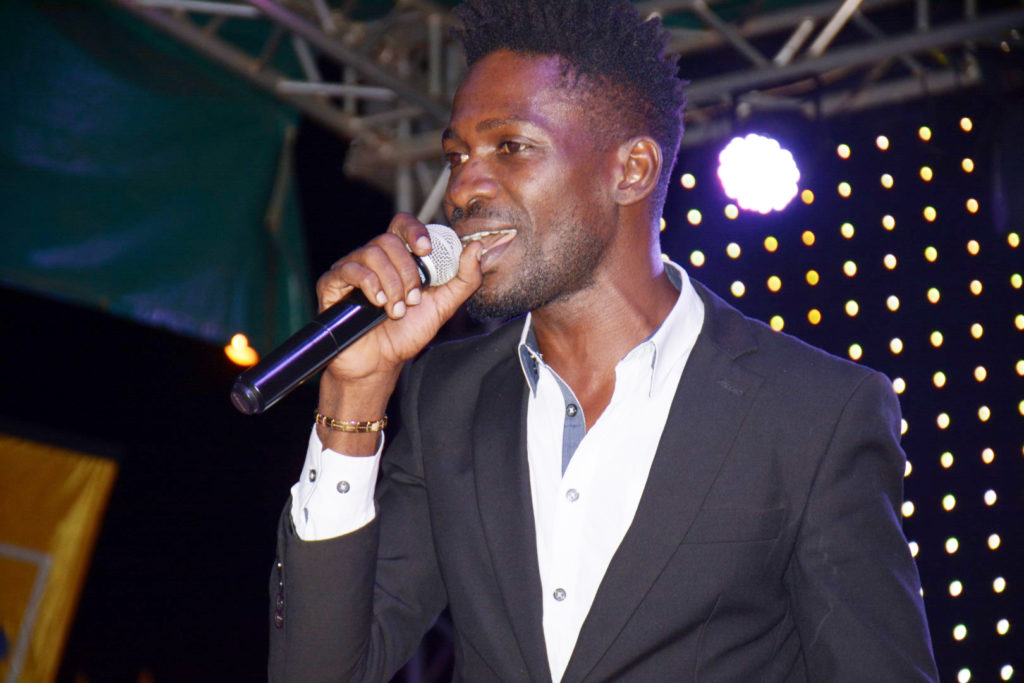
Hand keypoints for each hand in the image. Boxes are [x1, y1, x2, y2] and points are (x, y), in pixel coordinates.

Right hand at [314, 214, 482, 451]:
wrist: (380, 364)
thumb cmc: (407, 333)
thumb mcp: (444, 306)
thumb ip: (464, 279)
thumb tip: (476, 248)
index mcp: (399, 258)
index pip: (403, 225)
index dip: (415, 231)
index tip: (426, 250)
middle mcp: (373, 258)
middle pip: (388, 240)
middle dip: (407, 271)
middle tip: (413, 299)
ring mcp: (351, 269)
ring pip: (371, 253)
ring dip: (391, 283)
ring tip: (396, 310)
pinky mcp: (332, 283)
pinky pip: (348, 269)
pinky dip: (369, 284)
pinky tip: (378, 303)